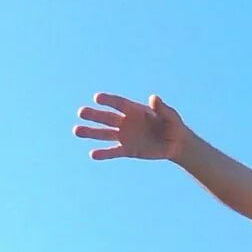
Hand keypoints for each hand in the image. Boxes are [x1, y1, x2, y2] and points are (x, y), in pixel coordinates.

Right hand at [75, 93, 191, 161]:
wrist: (176, 144)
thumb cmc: (173, 125)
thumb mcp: (171, 116)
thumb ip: (162, 108)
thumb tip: (154, 98)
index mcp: (135, 110)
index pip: (119, 104)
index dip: (109, 100)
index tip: (97, 98)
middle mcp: (126, 122)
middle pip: (107, 118)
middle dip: (94, 115)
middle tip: (81, 112)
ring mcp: (125, 136)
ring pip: (105, 134)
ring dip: (91, 133)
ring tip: (76, 130)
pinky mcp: (127, 150)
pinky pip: (113, 151)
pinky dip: (104, 153)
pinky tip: (93, 154)